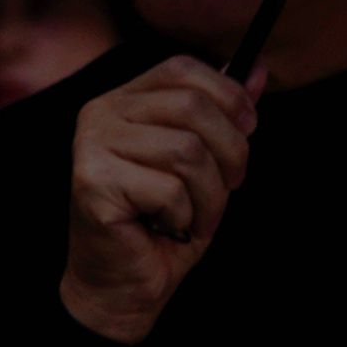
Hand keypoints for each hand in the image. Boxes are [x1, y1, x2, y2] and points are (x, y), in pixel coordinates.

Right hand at [57, 58, 259, 342]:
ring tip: (198, 215)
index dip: (229, 96)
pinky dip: (187, 216)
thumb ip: (224, 114)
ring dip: (211, 195)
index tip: (250, 129)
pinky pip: (170, 189)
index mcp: (125, 99)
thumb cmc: (166, 219)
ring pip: (188, 152)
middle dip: (232, 154)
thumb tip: (256, 67)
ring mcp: (90, 145)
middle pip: (194, 108)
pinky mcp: (91, 181)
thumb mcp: (208, 161)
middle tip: (230, 186)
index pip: (183, 68)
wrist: (126, 280)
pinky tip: (169, 227)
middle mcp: (100, 113)